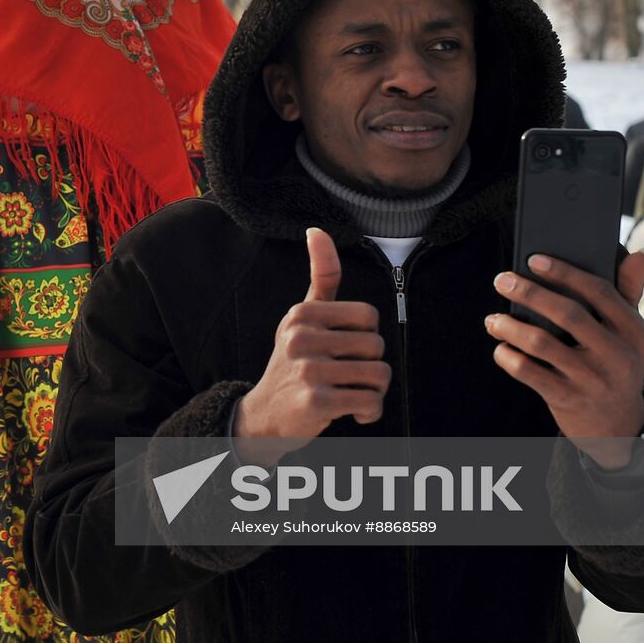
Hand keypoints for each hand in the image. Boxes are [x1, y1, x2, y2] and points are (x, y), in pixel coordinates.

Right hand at [233, 228, 391, 465]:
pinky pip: (370, 403)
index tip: (346, 350)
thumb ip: (320, 275)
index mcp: (302, 313)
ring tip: (351, 394)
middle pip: (376, 346)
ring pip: (379, 375)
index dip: (366, 337)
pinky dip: (369, 413)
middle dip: (371, 367)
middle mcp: (301, 338)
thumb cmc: (293, 361)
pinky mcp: (316, 403)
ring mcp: (308, 370)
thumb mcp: (302, 317)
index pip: (369, 317)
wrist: (264, 415)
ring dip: (374, 391)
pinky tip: (353, 414)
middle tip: (348, 377)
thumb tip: (317, 229)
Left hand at [485, 252, 643, 469]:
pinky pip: (530, 373)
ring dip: (510, 327)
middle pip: (567, 314)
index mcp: (634, 331)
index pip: (599, 292)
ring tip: (492, 319)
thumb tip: (638, 253)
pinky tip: (500, 348)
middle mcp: (616, 354)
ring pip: (542, 344)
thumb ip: (629, 292)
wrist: (618, 427)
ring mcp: (591, 379)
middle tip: (501, 280)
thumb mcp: (630, 334)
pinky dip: (509, 357)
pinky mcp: (568, 399)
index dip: (564, 273)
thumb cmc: (616, 364)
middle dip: (529, 293)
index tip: (533, 259)